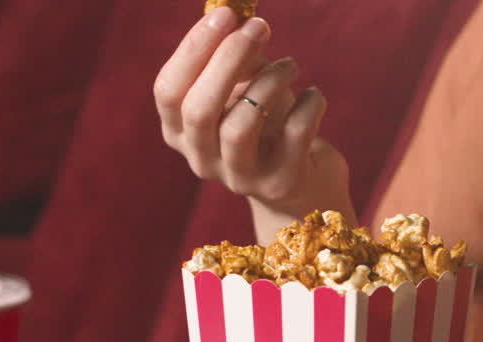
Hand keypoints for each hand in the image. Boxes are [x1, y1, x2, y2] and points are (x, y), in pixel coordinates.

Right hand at [154, 7, 355, 241]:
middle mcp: (203, 160)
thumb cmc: (270, 124)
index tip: (224, 13)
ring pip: (241, 126)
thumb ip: (236, 57)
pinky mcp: (281, 184)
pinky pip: (294, 135)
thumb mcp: (247, 87)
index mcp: (181, 133)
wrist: (308, 181)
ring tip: (292, 65)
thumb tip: (237, 18)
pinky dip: (308, 105)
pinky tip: (313, 95)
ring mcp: (240, 179)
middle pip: (199, 110)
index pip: (169, 91)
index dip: (194, 49)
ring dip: (270, 82)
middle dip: (229, 59)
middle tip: (259, 26)